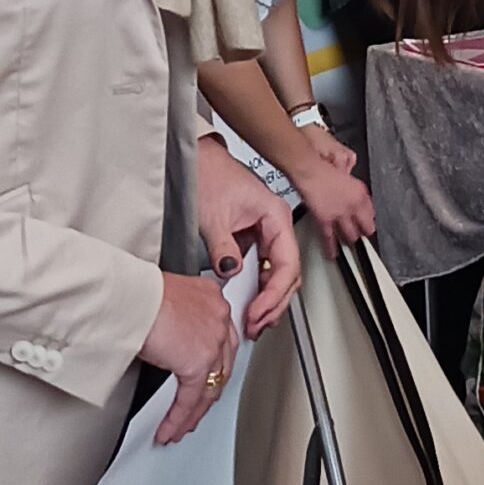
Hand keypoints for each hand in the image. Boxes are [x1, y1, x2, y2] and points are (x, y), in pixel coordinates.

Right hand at [140, 270, 237, 446]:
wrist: (129, 296)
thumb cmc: (136, 293)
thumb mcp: (166, 301)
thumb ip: (179, 321)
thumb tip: (170, 343)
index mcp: (212, 298)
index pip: (220, 339)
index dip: (213, 364)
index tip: (204, 379)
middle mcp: (219, 317)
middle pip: (222, 366)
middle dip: (207, 393)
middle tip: (195, 410)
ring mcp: (213, 341)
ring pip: (210, 387)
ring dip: (193, 412)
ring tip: (180, 427)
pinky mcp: (198, 363)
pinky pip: (190, 399)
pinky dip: (178, 417)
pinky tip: (169, 429)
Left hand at [195, 135, 301, 338]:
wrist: (196, 160)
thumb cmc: (208, 175)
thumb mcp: (212, 216)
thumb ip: (223, 247)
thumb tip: (231, 274)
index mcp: (276, 215)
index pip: (287, 264)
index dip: (273, 294)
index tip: (258, 312)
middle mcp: (276, 224)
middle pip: (287, 274)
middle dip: (274, 303)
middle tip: (256, 324)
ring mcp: (266, 232)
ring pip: (277, 274)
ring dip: (267, 300)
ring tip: (253, 320)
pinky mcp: (253, 238)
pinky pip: (262, 268)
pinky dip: (257, 289)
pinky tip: (249, 303)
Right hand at [289, 148, 377, 258]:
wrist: (308, 167)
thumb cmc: (323, 164)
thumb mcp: (347, 170)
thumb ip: (350, 181)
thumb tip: (349, 184)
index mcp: (361, 192)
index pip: (371, 212)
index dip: (369, 219)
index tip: (368, 223)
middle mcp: (354, 205)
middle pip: (365, 227)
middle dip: (362, 231)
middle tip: (361, 235)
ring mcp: (341, 215)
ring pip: (350, 236)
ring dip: (349, 239)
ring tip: (349, 244)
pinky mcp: (325, 221)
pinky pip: (330, 238)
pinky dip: (331, 248)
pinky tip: (332, 254)